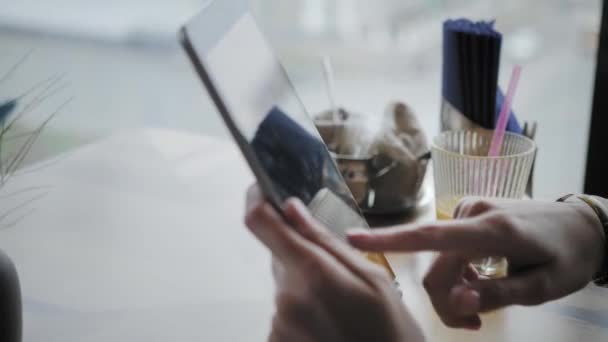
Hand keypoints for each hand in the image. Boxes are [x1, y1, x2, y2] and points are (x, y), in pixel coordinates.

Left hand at [244, 185, 423, 341]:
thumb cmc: (389, 332)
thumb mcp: (373, 278)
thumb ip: (326, 241)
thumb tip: (292, 208)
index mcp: (313, 273)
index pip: (260, 224)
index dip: (257, 200)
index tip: (261, 190)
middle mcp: (287, 298)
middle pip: (280, 257)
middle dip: (303, 258)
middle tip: (339, 279)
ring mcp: (279, 324)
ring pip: (285, 286)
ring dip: (306, 288)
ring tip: (340, 309)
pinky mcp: (275, 341)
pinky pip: (285, 312)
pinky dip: (303, 312)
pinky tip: (329, 324)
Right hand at [348, 198, 605, 329]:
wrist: (584, 224)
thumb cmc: (567, 256)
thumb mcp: (541, 287)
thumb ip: (495, 294)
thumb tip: (456, 300)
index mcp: (492, 230)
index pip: (432, 236)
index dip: (390, 239)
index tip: (352, 239)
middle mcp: (473, 214)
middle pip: (436, 264)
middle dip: (446, 298)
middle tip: (473, 325)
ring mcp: (471, 210)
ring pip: (440, 258)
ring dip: (453, 285)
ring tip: (482, 300)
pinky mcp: (471, 212)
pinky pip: (450, 247)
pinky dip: (458, 268)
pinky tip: (480, 276)